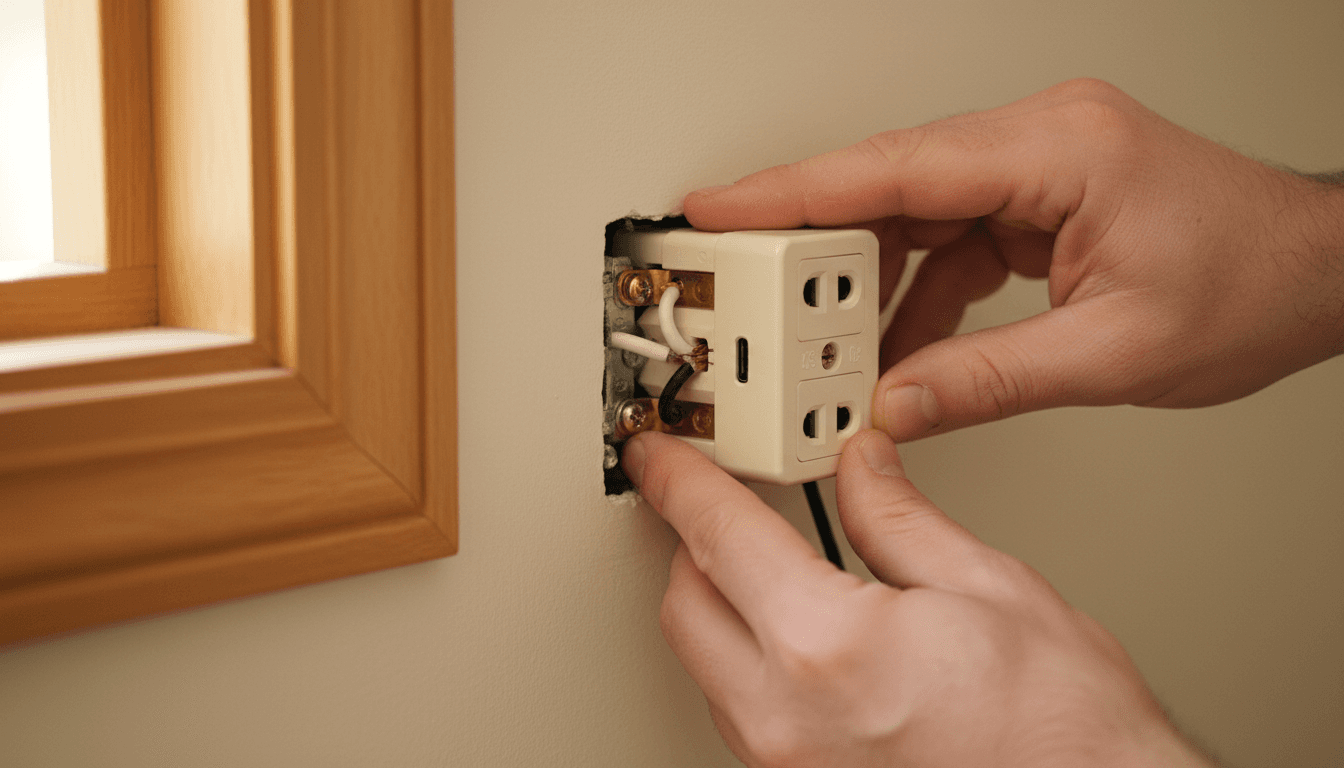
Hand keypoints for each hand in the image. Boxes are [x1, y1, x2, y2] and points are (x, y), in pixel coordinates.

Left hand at [625, 430, 1211, 767]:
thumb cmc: (1068, 735)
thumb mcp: (991, 589)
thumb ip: (899, 519)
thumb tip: (860, 467)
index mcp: (825, 648)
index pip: (717, 536)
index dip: (680, 480)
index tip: (660, 457)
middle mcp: (783, 720)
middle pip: (684, 604)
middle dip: (696, 543)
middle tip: (729, 501)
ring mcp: (785, 767)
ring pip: (705, 664)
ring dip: (723, 606)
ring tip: (775, 565)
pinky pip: (742, 712)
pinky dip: (751, 662)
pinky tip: (802, 637)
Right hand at [684, 78, 1343, 441]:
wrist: (1316, 273)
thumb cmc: (1250, 285)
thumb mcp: (1114, 351)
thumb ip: (988, 380)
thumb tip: (894, 403)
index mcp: (1056, 150)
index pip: (895, 166)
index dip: (792, 189)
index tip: (719, 208)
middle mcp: (1037, 141)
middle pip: (887, 185)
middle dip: (812, 244)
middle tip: (747, 294)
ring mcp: (1033, 166)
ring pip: (909, 214)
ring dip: (862, 279)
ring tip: (817, 341)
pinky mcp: (1034, 198)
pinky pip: (945, 239)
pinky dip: (911, 292)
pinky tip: (891, 345)